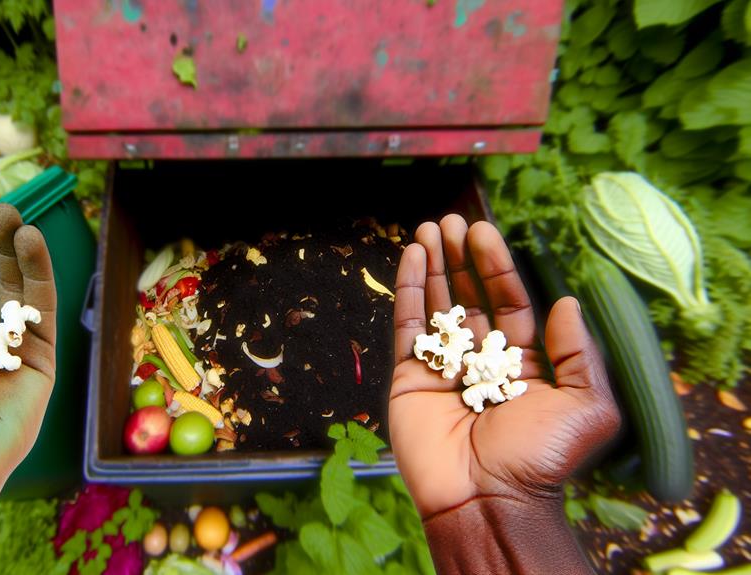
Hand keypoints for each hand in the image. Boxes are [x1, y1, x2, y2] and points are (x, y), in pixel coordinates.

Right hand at [389, 215, 620, 517]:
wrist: (485, 498)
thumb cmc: (539, 457)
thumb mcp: (586, 407)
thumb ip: (579, 353)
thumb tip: (567, 303)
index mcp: (522, 364)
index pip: (508, 303)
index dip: (496, 267)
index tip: (484, 232)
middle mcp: (482, 360)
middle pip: (469, 296)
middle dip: (460, 258)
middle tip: (451, 221)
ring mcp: (443, 367)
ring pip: (437, 305)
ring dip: (433, 265)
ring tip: (429, 228)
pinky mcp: (409, 377)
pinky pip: (407, 327)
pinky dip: (407, 290)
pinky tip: (411, 257)